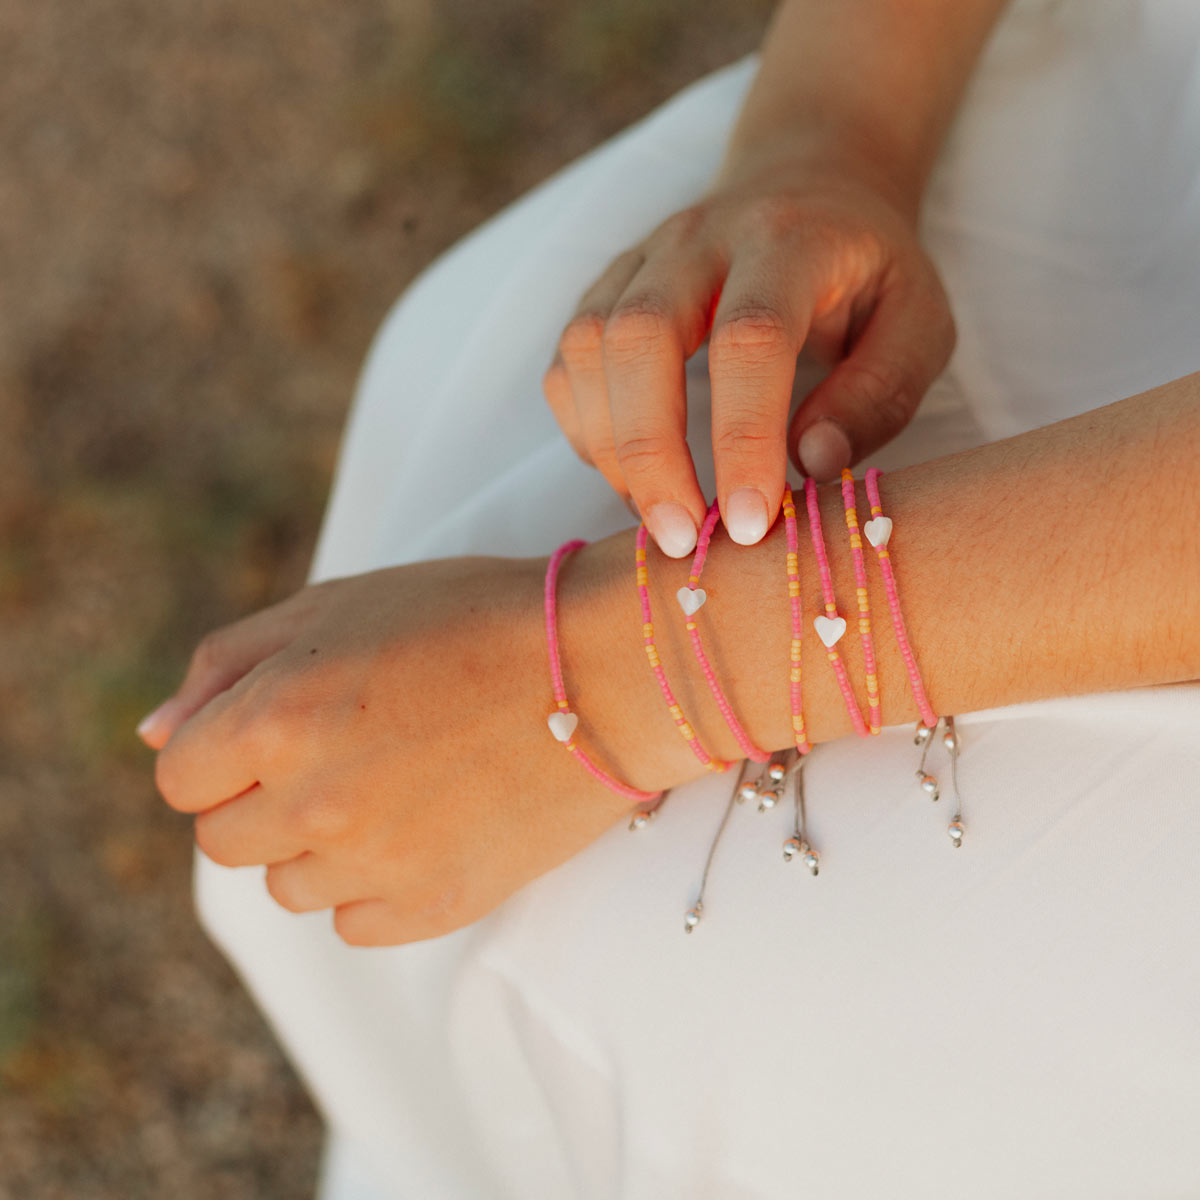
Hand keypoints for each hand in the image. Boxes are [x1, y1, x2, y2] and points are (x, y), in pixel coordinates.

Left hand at [141, 555, 652, 945]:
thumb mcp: (340, 604)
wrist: (602, 669)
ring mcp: (373, 863)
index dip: (219, 754)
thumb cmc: (471, 617)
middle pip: (225, 842)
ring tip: (391, 788)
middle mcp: (310, 802)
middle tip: (339, 756)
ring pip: (287, 888)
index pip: (179, 777)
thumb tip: (151, 735)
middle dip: (261, 802)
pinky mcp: (433, 905)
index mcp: (274, 718)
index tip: (274, 736)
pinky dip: (373, 886)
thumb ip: (228, 664)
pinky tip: (423, 829)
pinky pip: (355, 923)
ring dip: (317, 845)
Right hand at [542, 149, 955, 556]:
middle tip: (680, 539)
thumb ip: (878, 393)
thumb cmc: (869, 271)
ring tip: (659, 519)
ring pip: (588, 349)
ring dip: (612, 450)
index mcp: (788, 241)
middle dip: (650, 452)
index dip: (743, 436)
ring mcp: (640, 260)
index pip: (750, 337)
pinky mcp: (605, 289)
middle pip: (639, 337)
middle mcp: (699, 239)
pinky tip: (632, 474)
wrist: (808, 181)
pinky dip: (587, 431)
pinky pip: (569, 364)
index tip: (748, 524)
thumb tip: (811, 465)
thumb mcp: (919, 323)